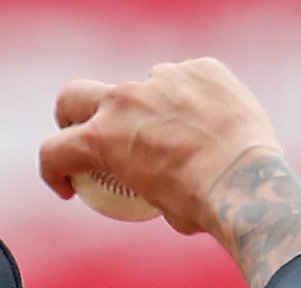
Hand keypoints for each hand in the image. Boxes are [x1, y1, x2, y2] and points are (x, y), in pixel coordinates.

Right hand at [38, 58, 281, 237]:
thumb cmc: (201, 205)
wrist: (247, 182)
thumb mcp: (156, 203)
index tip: (71, 186)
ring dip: (148, 110)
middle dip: (72, 116)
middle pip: (75, 95)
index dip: (54, 171)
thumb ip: (140, 176)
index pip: (54, 149)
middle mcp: (124, 100)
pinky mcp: (200, 68)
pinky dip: (191, 101)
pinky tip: (212, 127)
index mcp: (103, 139)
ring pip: (141, 88)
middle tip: (95, 137)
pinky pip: (186, 80)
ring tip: (182, 141)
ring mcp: (162, 78)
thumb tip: (150, 171)